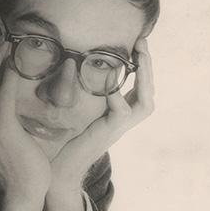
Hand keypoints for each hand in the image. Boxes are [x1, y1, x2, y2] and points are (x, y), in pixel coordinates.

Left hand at [44, 38, 154, 210]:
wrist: (60, 168)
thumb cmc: (68, 139)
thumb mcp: (82, 110)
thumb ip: (88, 93)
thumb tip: (80, 64)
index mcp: (120, 114)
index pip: (141, 89)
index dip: (143, 67)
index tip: (138, 44)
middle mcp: (124, 121)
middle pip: (149, 93)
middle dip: (148, 67)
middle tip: (141, 42)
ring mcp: (119, 129)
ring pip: (146, 103)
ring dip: (144, 77)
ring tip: (137, 55)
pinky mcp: (108, 133)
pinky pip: (121, 112)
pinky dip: (117, 94)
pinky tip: (109, 78)